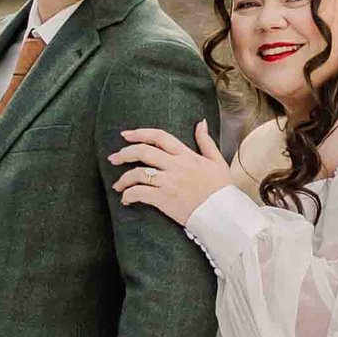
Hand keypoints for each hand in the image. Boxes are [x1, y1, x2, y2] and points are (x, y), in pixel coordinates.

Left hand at [109, 120, 231, 223]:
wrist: (223, 214)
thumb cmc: (221, 189)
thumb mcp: (217, 161)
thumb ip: (206, 141)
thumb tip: (201, 123)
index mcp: (186, 155)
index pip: (159, 137)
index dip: (140, 133)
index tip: (126, 135)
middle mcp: (175, 166)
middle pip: (143, 152)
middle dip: (124, 153)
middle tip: (114, 158)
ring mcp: (168, 183)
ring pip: (138, 173)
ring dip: (123, 178)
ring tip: (118, 185)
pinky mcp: (164, 200)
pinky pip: (139, 193)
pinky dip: (129, 195)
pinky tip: (126, 199)